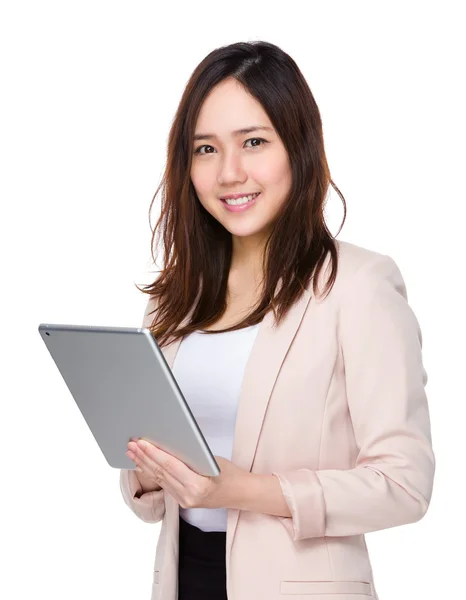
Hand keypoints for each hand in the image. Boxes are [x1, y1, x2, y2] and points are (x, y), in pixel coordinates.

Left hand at [126, 438, 250, 508]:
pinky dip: (152, 472)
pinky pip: (164, 484)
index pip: (170, 466)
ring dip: (144, 464)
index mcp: (197, 485)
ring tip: (132, 452)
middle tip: (131, 444)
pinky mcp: (182, 501)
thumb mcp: (212, 460)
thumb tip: (167, 446)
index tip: (141, 442)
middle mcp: (188, 496)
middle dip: (144, 457)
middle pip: (161, 473)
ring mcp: (184, 501)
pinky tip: (143, 464)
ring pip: (160, 479)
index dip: (153, 453)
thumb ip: (190, 457)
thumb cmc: (230, 474)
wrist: (240, 494)